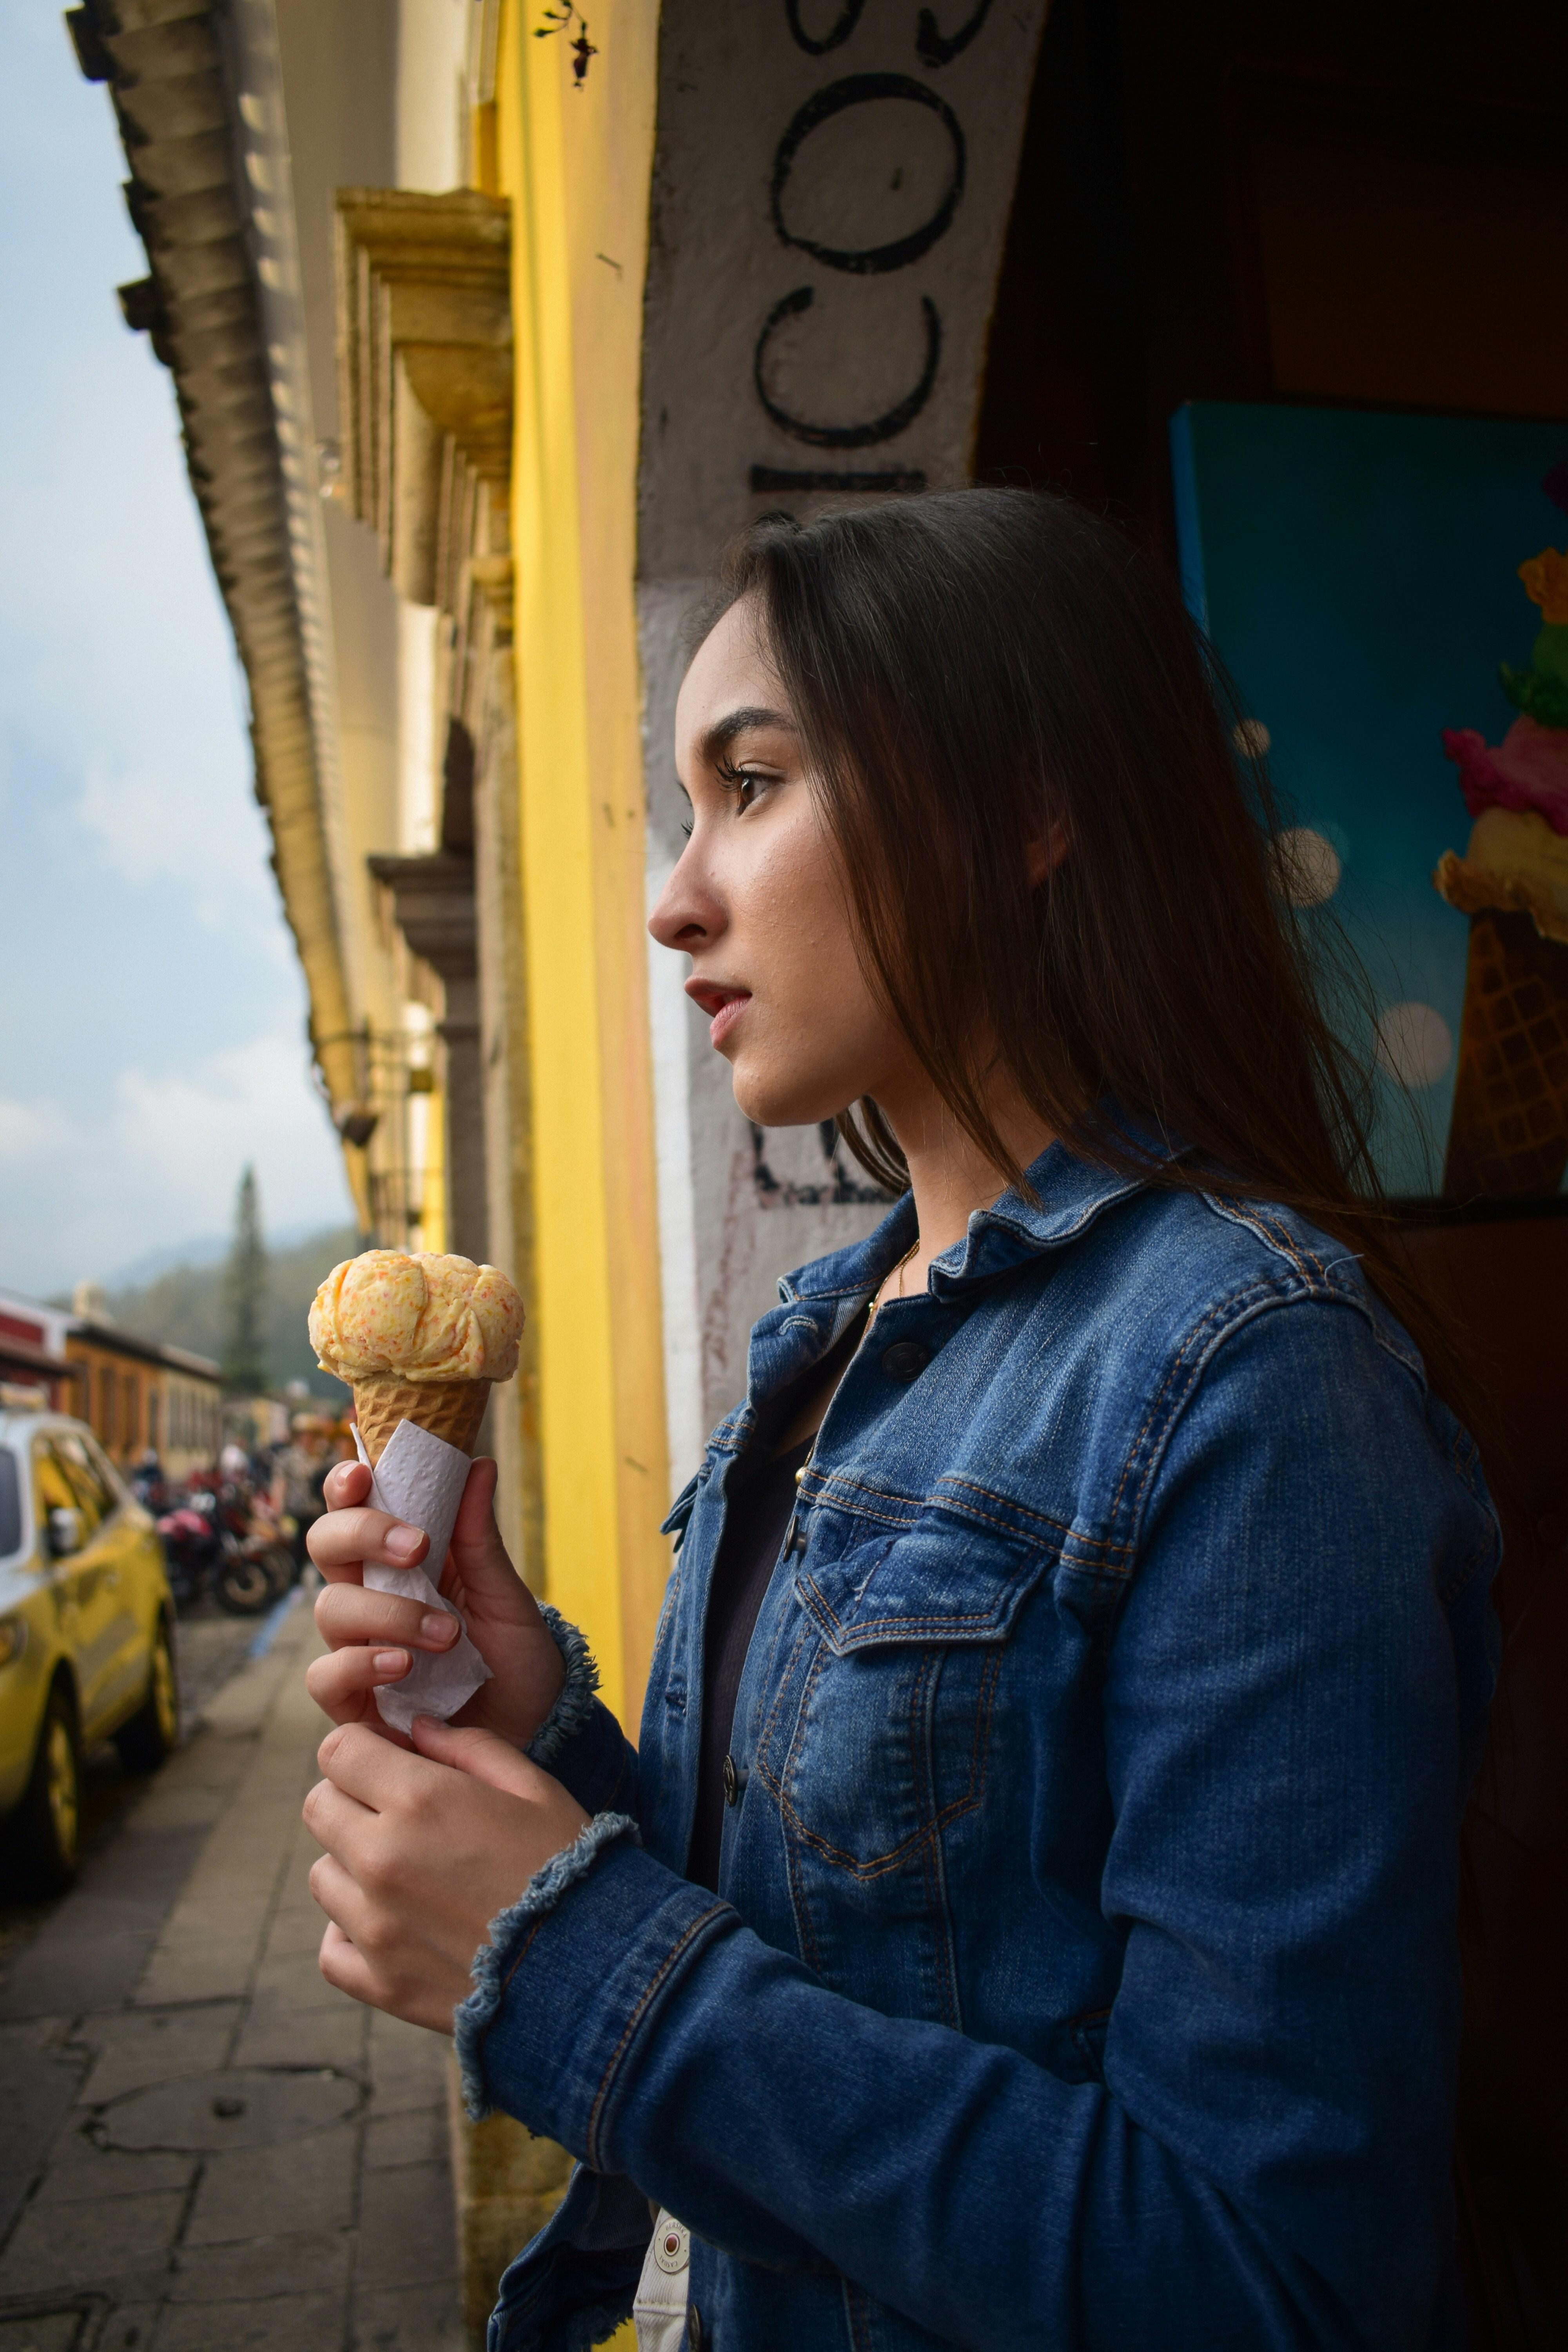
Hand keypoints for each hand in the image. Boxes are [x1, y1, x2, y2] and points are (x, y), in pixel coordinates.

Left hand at [304, 1716, 590, 2029]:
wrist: (594, 1967)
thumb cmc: (569, 1862)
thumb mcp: (533, 1786)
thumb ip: (468, 1746)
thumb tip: (417, 1729)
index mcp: (420, 1800)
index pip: (338, 1751)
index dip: (363, 1749)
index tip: (390, 1763)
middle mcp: (382, 1858)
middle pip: (319, 1806)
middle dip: (352, 1799)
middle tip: (398, 1815)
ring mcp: (375, 1926)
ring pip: (322, 1874)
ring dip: (353, 1866)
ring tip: (407, 1874)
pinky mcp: (380, 1982)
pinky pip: (331, 1947)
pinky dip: (351, 1935)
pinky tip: (394, 1924)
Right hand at [307, 1457, 566, 1750]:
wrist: (532, 1728)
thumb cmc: (514, 1656)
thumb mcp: (505, 1595)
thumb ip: (481, 1537)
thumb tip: (479, 1463)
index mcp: (400, 1560)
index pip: (354, 1508)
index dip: (345, 1485)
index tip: (364, 1474)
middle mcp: (369, 1596)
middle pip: (325, 1545)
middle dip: (361, 1534)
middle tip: (418, 1548)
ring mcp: (357, 1646)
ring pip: (328, 1608)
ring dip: (386, 1612)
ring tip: (445, 1633)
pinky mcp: (354, 1701)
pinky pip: (326, 1676)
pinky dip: (360, 1665)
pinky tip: (403, 1666)